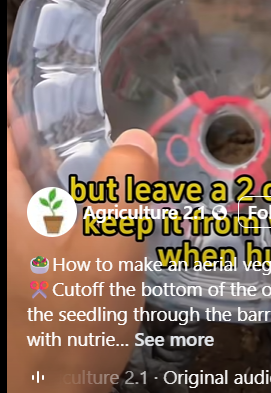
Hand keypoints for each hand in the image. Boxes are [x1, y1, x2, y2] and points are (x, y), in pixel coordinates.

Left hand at [7, 90, 157, 392]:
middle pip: (15, 156)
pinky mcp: (26, 271)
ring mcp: (13, 246)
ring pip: (33, 190)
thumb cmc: (64, 324)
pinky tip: (111, 208)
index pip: (0, 127)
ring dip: (65, 167)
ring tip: (113, 149)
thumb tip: (134, 140)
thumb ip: (122, 189)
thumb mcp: (105, 250)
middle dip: (48, 127)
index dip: (15, 91)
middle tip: (94, 105)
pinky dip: (72, 204)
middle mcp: (3, 216)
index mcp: (4, 200)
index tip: (40, 67)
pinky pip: (46, 221)